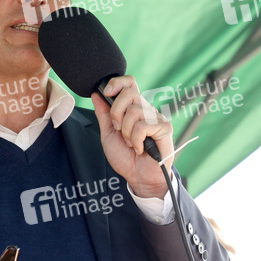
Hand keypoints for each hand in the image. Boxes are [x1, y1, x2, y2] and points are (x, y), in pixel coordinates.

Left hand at [91, 75, 173, 198]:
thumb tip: (95, 94)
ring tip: (130, 144)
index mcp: (133, 108)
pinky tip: (139, 148)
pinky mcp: (164, 127)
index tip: (106, 93)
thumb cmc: (125, 158)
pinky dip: (136, 140)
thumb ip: (103, 114)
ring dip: (126, 132)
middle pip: (129, 92)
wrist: (138, 177)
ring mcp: (156, 117)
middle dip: (116, 113)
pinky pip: (143, 126)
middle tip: (118, 129)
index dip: (117, 83)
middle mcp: (146, 109)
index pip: (129, 83)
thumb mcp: (108, 134)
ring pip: (134, 111)